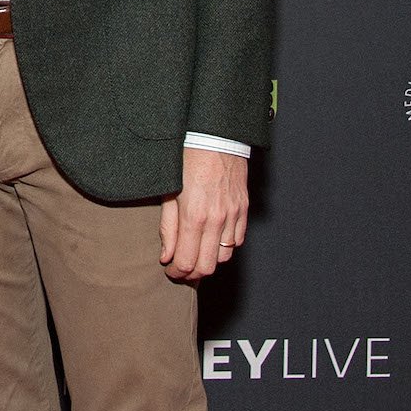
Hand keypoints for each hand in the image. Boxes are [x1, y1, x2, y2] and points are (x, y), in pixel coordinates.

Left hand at [159, 148, 247, 280]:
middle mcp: (216, 220)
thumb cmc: (185, 159)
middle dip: (192, 274)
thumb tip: (167, 255)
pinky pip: (237, 240)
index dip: (176, 273)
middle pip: (207, 266)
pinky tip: (213, 240)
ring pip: (224, 257)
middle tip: (181, 269)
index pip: (187, 262)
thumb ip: (167, 227)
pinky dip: (224, 246)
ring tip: (196, 254)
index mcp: (193, 216)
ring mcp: (233, 215)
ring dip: (209, 260)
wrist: (214, 136)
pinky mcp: (243, 209)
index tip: (170, 271)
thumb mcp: (168, 192)